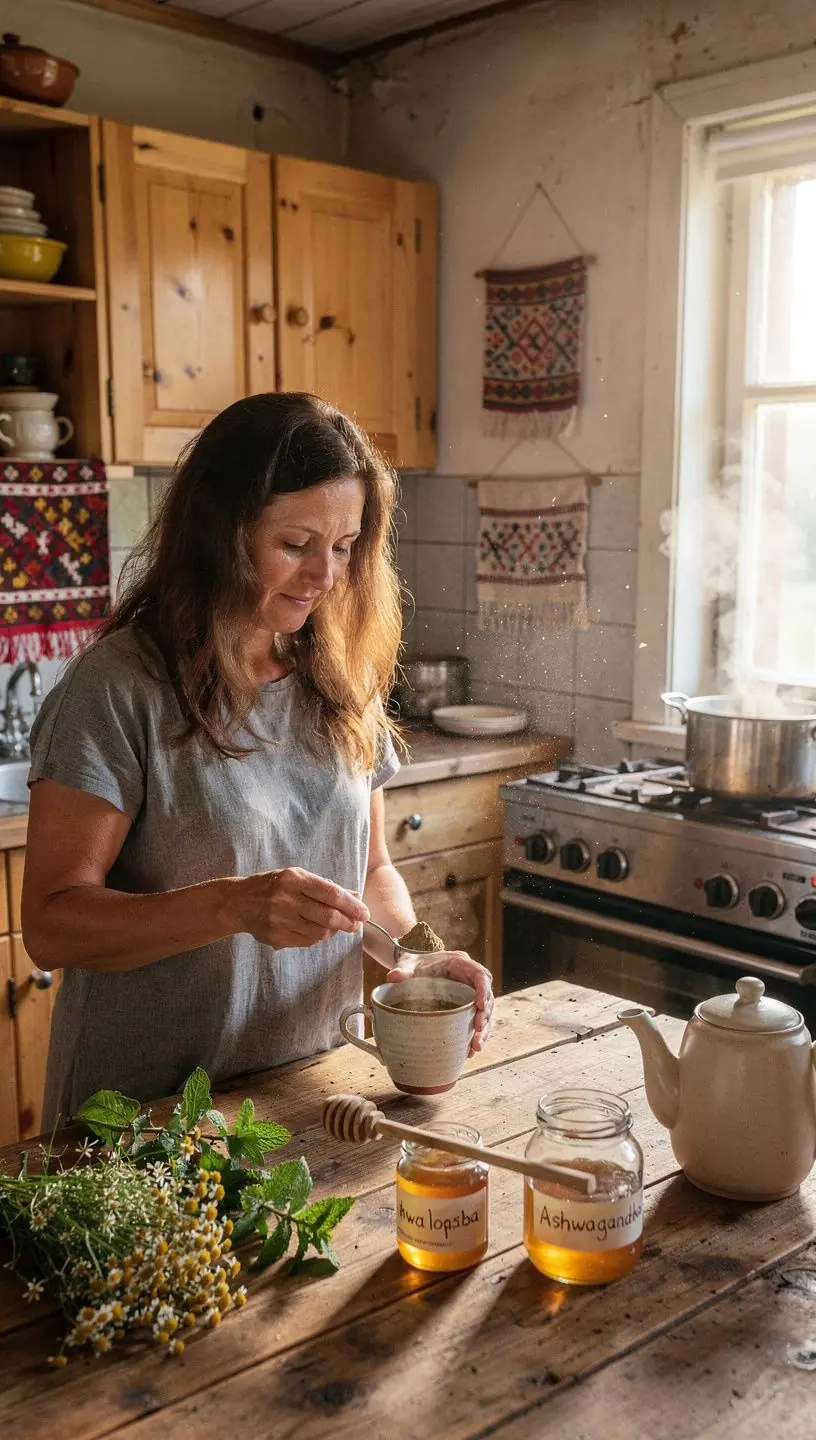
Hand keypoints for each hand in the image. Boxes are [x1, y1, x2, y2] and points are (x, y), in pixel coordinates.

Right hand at [236, 867, 368, 948]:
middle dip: (348, 922)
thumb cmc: (274, 886)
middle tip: (356, 925)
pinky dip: (317, 937)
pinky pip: (307, 941)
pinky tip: (316, 931)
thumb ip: (326, 887)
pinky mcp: (277, 937)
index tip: (364, 913)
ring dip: (333, 932)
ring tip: (336, 927)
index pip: (331, 893)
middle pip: (327, 916)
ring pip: (319, 932)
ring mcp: (280, 919)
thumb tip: (355, 896)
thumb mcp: (298, 877)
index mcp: (294, 879)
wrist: (239, 902)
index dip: (351, 905)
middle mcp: (287, 898)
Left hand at [386, 950, 493, 1055]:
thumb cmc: (416, 963)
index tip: (481, 1007)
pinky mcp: (465, 1006)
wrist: (415, 967)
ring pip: (485, 1013)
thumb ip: (403, 969)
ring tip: (475, 1048)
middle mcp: (470, 979)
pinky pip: (475, 1020)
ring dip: (483, 1031)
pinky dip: (474, 1035)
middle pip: (487, 998)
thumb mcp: (409, 963)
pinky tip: (469, 1051)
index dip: (484, 991)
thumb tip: (392, 977)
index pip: (481, 975)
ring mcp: (470, 993)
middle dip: (485, 1018)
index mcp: (462, 964)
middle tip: (477, 1034)